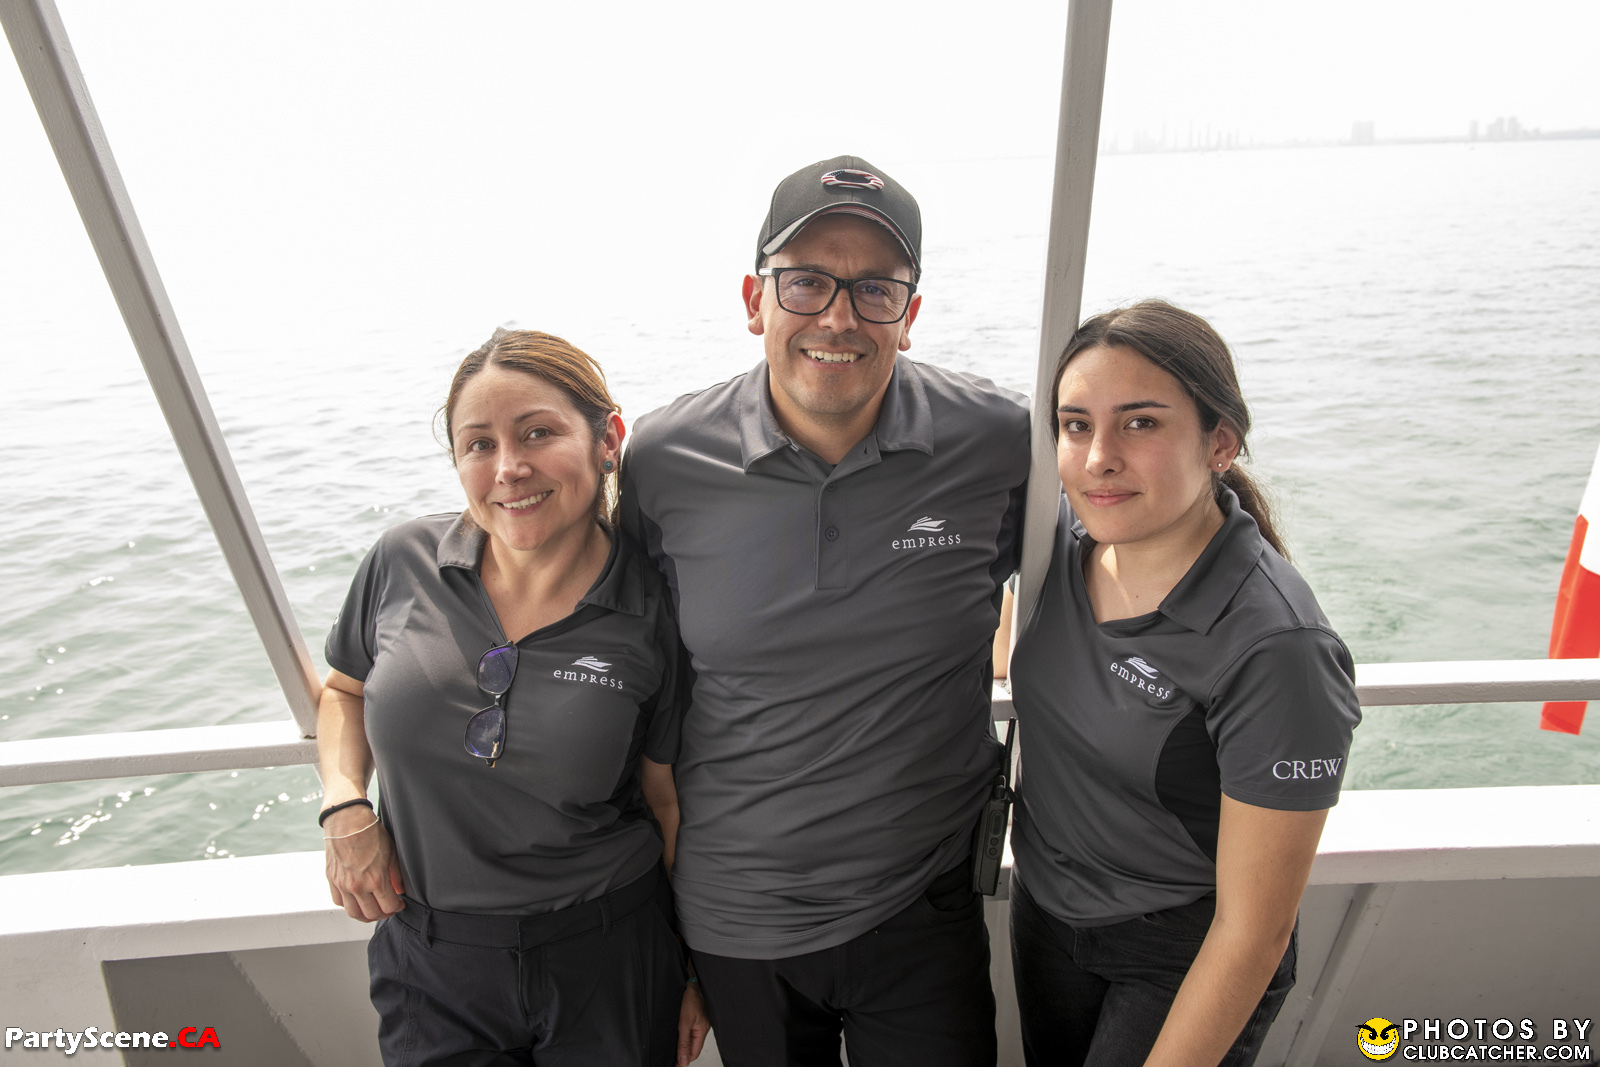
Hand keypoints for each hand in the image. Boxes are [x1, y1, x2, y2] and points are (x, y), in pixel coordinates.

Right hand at [322, 806, 404, 921]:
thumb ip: (396, 875)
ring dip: (365, 915)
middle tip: (388, 908)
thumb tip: (399, 890)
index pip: (388, 906)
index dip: (397, 907)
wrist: (347, 821)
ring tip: (373, 909)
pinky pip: (339, 902)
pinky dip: (349, 905)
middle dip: (383, 914)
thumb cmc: (370, 833)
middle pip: (371, 914)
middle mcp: (357, 886)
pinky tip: (357, 900)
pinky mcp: (332, 880)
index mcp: (375, 879)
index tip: (399, 904)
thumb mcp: (391, 852)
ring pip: (353, 913)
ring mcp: (342, 885)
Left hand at [677, 981, 709, 1064]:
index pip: (694, 1054)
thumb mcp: (684, 1022)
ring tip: (676, 1051)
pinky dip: (686, 1035)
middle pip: (694, 1048)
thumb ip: (684, 1042)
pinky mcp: (698, 1015)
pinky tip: (680, 1035)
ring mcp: (702, 1021)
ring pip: (693, 1039)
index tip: (675, 1065)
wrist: (695, 979)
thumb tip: (683, 1061)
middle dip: (684, 1055)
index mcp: (702, 1031)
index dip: (684, 1060)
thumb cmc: (692, 997)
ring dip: (685, 1045)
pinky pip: (693, 1030)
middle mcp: (704, 1027)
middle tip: (674, 1060)